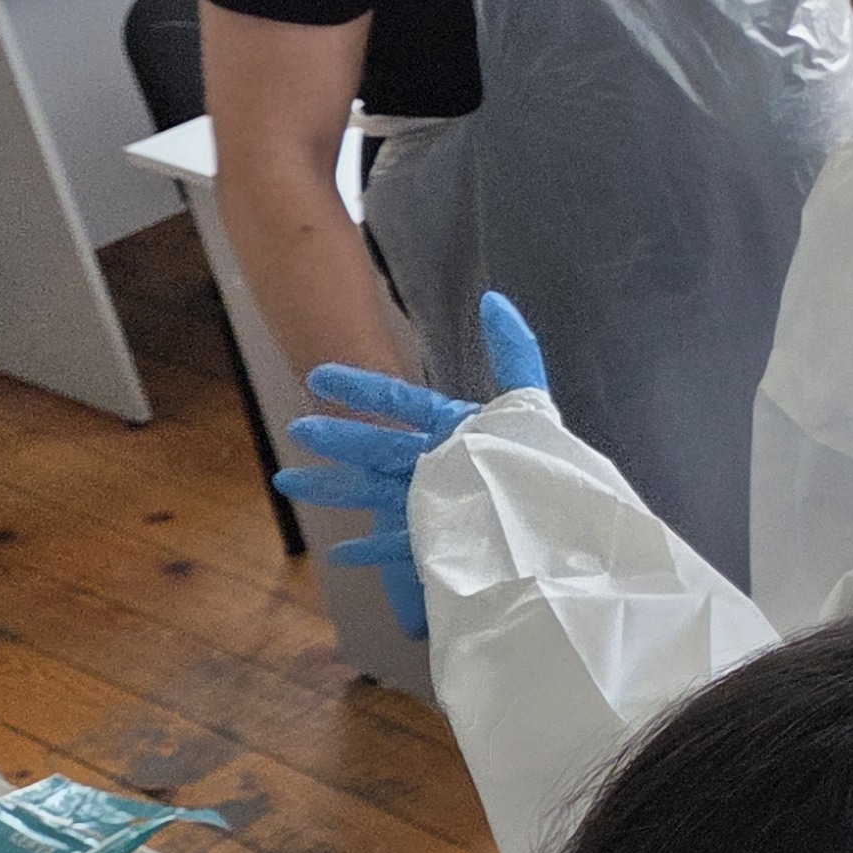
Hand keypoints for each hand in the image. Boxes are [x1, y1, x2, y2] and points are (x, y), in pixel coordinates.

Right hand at [272, 292, 548, 635]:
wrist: (565, 529)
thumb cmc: (545, 463)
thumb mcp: (530, 404)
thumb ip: (515, 351)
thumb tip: (492, 299)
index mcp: (452, 429)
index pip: (398, 400)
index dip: (361, 386)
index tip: (320, 376)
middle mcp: (435, 463)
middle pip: (378, 447)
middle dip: (340, 439)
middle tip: (298, 431)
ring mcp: (432, 503)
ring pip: (373, 491)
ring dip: (334, 487)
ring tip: (288, 484)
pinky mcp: (439, 543)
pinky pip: (397, 546)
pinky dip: (370, 550)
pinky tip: (340, 553)